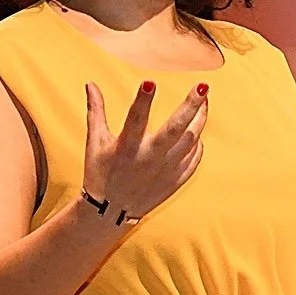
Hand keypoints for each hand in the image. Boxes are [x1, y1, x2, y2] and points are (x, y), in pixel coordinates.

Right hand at [83, 80, 208, 223]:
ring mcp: (165, 170)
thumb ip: (96, 111)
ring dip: (200, 119)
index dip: (143, 100)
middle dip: (191, 106)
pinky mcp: (175, 181)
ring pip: (191, 141)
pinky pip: (194, 159)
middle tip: (203, 87)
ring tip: (205, 101)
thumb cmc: (101, 173)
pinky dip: (197, 143)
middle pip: (175, 129)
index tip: (150, 81)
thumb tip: (90, 84)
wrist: (109, 212)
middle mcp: (148, 158)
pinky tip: (197, 131)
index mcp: (126, 147)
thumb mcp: (95, 142)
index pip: (136, 118)